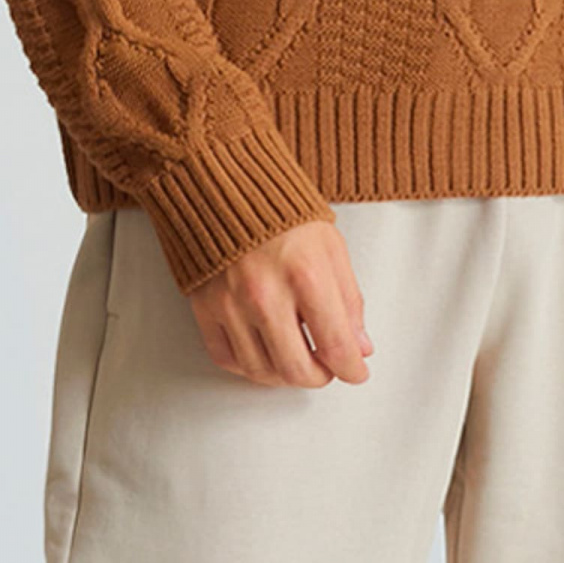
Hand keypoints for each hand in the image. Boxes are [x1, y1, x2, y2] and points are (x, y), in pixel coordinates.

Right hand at [186, 219, 373, 387]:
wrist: (224, 185)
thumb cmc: (279, 212)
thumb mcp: (330, 247)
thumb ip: (348, 301)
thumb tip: (359, 345)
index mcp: (306, 275)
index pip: (335, 346)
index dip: (352, 369)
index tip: (355, 371)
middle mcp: (266, 294)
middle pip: (296, 369)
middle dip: (319, 377)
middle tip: (326, 368)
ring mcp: (231, 304)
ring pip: (261, 371)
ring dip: (285, 375)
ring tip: (297, 359)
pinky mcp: (204, 307)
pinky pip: (227, 359)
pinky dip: (249, 366)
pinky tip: (264, 353)